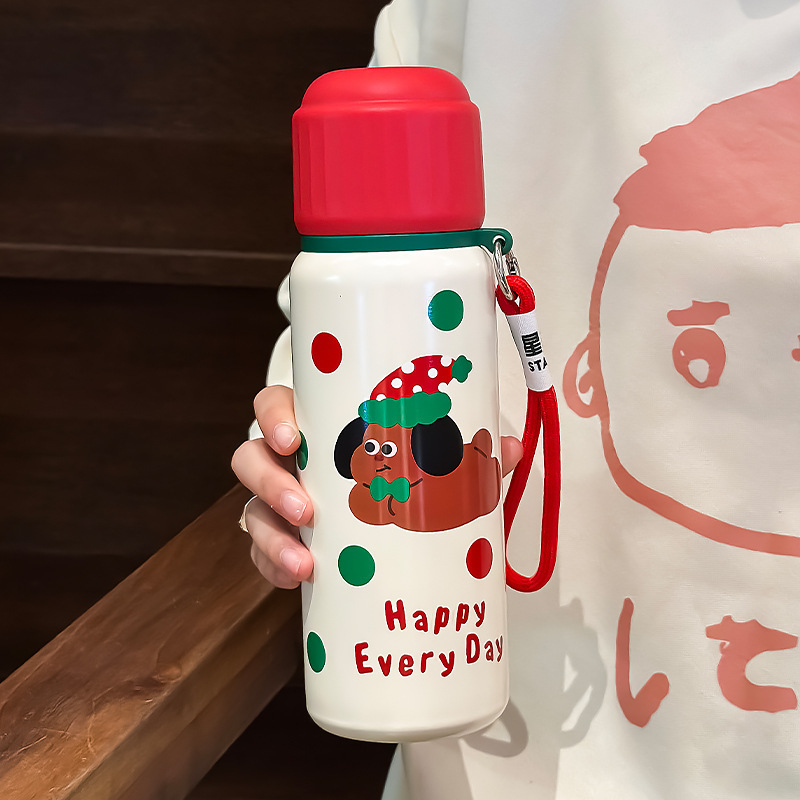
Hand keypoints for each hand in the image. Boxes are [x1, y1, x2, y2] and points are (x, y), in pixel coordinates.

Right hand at [232, 385, 523, 588]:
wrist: (384, 519)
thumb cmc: (400, 469)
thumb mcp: (429, 456)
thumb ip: (465, 451)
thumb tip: (508, 446)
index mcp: (316, 427)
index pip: (275, 406)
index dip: (274, 417)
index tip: (293, 438)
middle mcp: (288, 462)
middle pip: (251, 458)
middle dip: (271, 483)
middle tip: (308, 509)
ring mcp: (279, 504)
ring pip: (251, 510)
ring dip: (271, 534)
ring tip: (306, 559)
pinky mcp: (282, 543)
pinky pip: (263, 555)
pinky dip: (274, 567)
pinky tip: (298, 579)